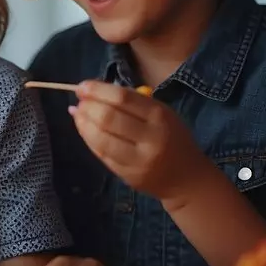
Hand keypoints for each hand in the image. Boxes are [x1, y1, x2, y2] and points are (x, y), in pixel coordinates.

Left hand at [69, 80, 210, 201]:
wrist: (187, 179)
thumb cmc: (171, 138)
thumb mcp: (161, 113)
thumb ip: (131, 102)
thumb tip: (91, 91)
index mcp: (160, 116)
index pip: (123, 98)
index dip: (97, 90)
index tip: (82, 86)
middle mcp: (151, 138)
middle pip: (109, 118)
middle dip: (88, 106)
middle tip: (79, 101)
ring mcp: (138, 160)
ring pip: (101, 139)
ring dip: (83, 123)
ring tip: (77, 113)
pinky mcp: (128, 175)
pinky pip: (102, 154)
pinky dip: (88, 139)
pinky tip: (84, 129)